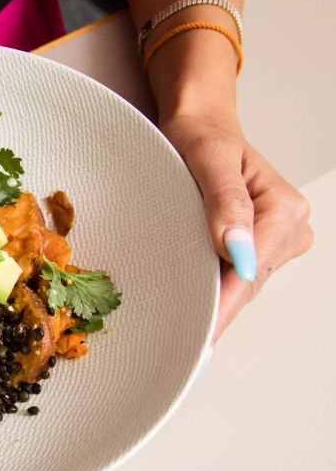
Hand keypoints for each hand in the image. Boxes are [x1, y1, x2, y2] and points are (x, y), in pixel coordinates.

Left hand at [162, 112, 312, 340]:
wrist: (200, 125)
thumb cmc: (201, 136)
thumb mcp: (207, 158)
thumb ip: (224, 201)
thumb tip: (236, 249)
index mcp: (283, 210)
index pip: (250, 270)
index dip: (225, 303)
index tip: (201, 333)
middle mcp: (289, 228)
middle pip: (249, 283)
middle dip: (217, 310)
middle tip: (183, 344)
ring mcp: (276, 240)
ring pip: (242, 284)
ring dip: (214, 303)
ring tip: (180, 329)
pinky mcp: (258, 245)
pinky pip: (235, 276)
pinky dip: (214, 290)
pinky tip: (191, 308)